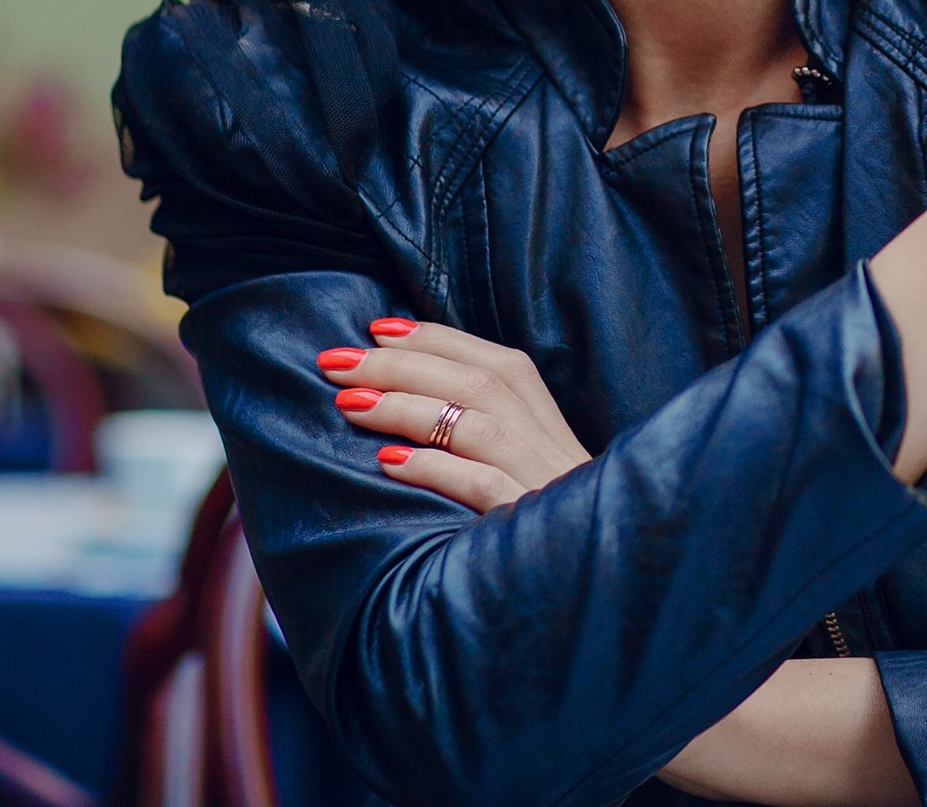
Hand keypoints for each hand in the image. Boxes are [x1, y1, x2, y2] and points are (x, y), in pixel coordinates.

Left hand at [314, 317, 590, 511]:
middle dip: (403, 366)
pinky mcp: (527, 528)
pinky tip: (387, 463)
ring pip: (478, 427)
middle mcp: (552, 449)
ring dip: (407, 408)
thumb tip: (412, 390)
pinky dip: (434, 468)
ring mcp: (543, 487)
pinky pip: (482, 486)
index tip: (378, 330)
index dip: (438, 341)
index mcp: (552, 429)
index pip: (500, 363)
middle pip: (481, 384)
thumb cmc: (536, 533)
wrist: (587, 596)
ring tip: (349, 403)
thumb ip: (486, 434)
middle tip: (339, 362)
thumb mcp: (526, 474)